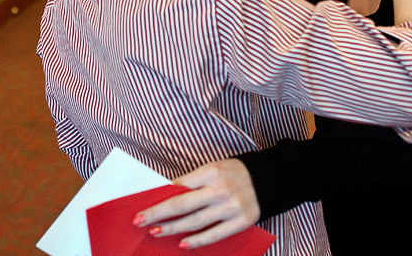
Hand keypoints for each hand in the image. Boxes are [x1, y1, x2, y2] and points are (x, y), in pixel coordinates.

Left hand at [133, 159, 259, 248]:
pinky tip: (182, 244)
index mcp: (211, 172)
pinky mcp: (241, 222)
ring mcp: (231, 207)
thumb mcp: (214, 169)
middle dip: (157, 213)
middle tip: (139, 221)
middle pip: (182, 204)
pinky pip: (214, 235)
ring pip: (195, 221)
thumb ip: (193, 182)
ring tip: (155, 232)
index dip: (158, 197)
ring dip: (172, 228)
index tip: (141, 206)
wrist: (271, 179)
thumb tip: (166, 195)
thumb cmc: (235, 173)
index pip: (179, 186)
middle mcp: (220, 189)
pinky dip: (197, 241)